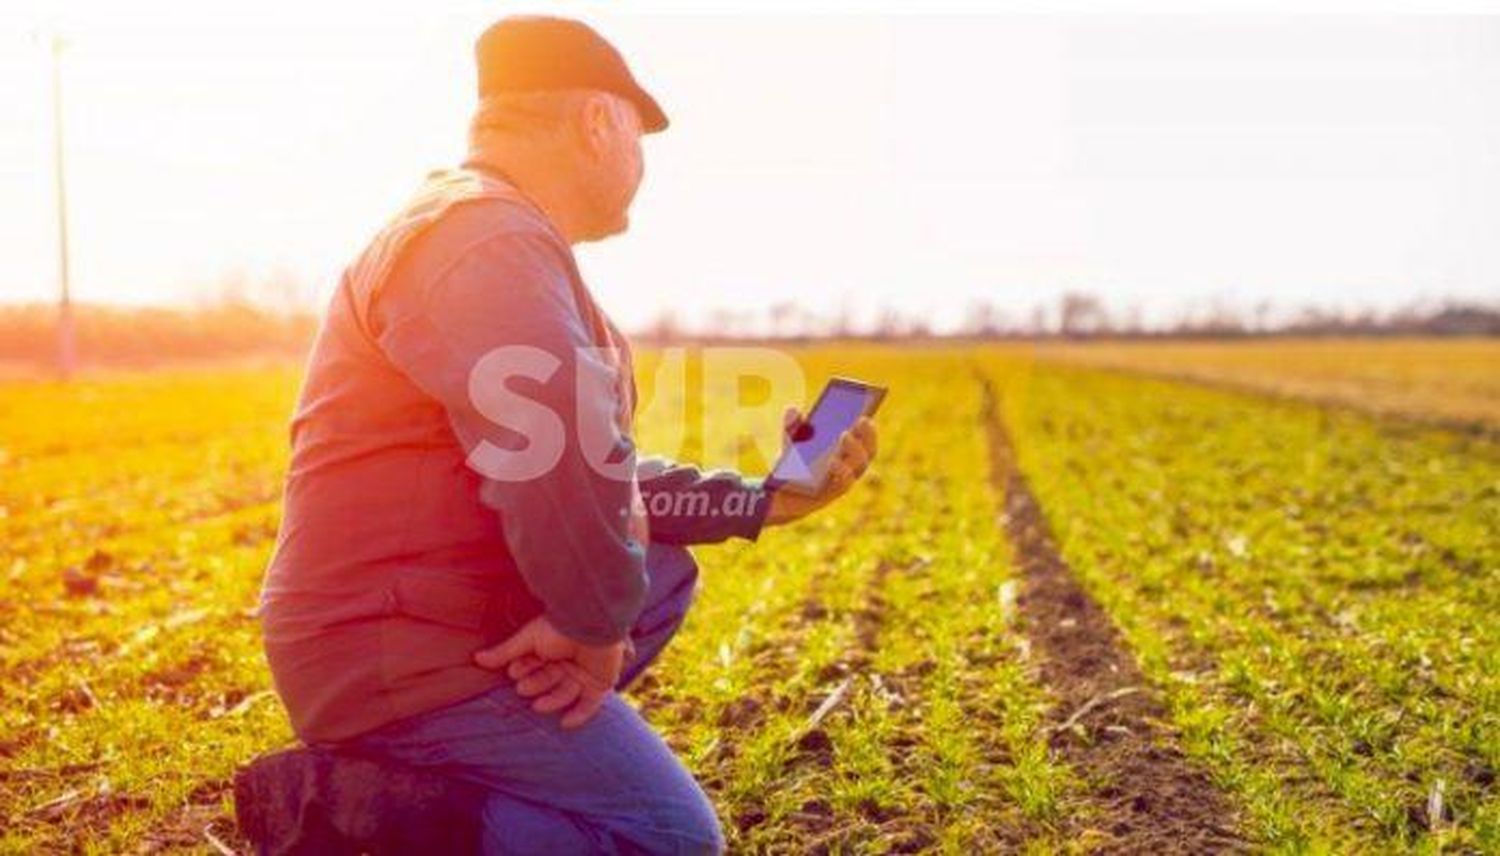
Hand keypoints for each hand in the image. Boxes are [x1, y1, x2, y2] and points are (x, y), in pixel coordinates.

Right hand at [472, 615, 631, 728]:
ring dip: (551, 701)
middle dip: (535, 685)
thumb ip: (505, 652)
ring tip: (538, 705)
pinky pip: (590, 704)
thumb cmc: (559, 627)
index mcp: (550, 648)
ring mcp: (583, 672)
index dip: (523, 669)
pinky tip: (565, 723)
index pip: (534, 665)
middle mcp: (567, 661)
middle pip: (547, 681)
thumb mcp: (527, 640)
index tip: (514, 670)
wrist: (592, 625)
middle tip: (524, 687)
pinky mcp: (600, 682)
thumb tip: (477, 658)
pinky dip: (579, 715)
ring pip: (565, 694)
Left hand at [765, 406, 877, 525]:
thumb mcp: (790, 443)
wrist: (780, 494)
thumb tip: (792, 410)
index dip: (868, 425)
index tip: (866, 409)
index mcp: (845, 449)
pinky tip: (832, 460)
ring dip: (855, 448)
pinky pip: (844, 483)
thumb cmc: (792, 465)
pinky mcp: (833, 493)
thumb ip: (791, 426)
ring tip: (844, 434)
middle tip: (861, 419)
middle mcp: (850, 465)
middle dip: (867, 433)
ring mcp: (843, 479)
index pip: (864, 436)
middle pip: (868, 449)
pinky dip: (840, 469)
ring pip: (860, 465)